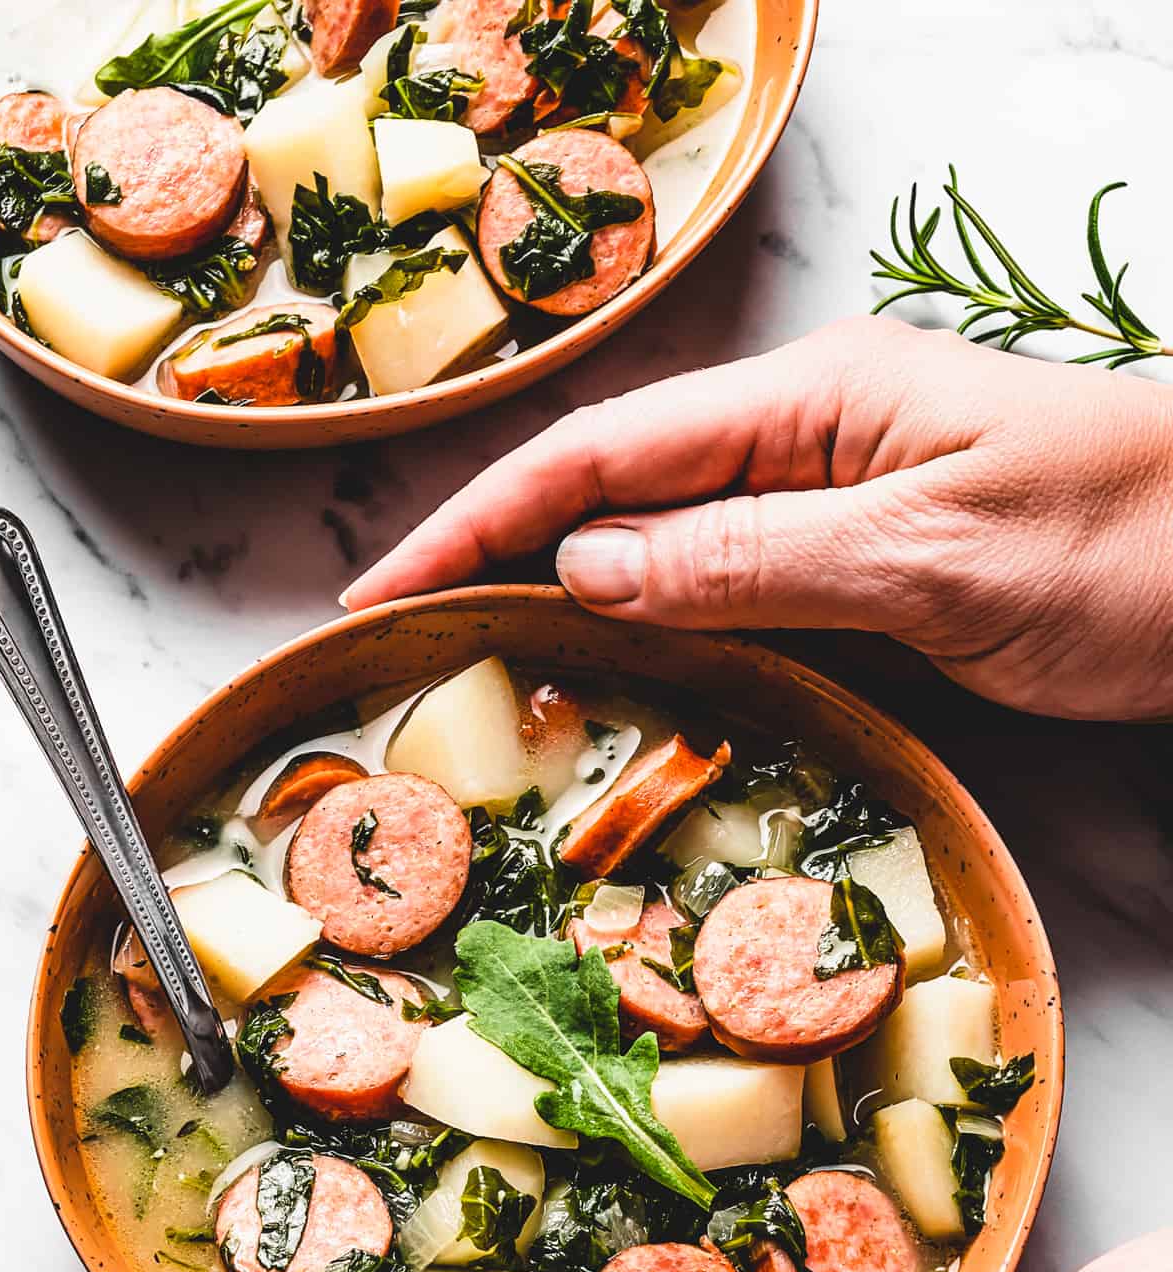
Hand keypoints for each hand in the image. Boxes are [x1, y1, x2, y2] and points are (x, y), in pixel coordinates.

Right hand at [344, 316, 1172, 720]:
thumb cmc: (1125, 545)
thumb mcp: (926, 559)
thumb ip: (750, 558)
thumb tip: (587, 567)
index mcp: (811, 399)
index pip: (602, 453)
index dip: (481, 519)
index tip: (388, 588)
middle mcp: (808, 432)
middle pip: (611, 486)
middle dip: (494, 550)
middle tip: (401, 633)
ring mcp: (836, 492)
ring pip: (661, 536)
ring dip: (561, 588)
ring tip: (470, 652)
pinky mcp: (866, 555)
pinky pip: (726, 578)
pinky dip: (651, 617)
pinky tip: (610, 657)